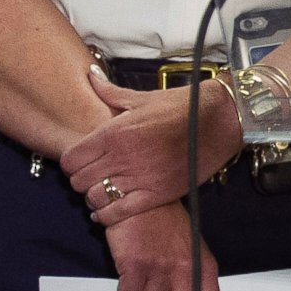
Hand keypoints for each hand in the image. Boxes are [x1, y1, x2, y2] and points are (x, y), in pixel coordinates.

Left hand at [60, 71, 243, 226]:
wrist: (220, 120)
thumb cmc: (181, 107)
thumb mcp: (142, 98)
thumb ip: (108, 91)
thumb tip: (89, 75)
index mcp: (113, 133)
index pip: (70, 160)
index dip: (71, 162)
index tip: (81, 161)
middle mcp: (122, 157)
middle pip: (78, 181)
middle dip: (81, 178)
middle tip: (93, 175)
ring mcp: (139, 178)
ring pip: (94, 198)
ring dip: (94, 196)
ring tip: (103, 189)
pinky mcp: (157, 194)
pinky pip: (118, 214)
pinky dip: (107, 216)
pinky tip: (106, 210)